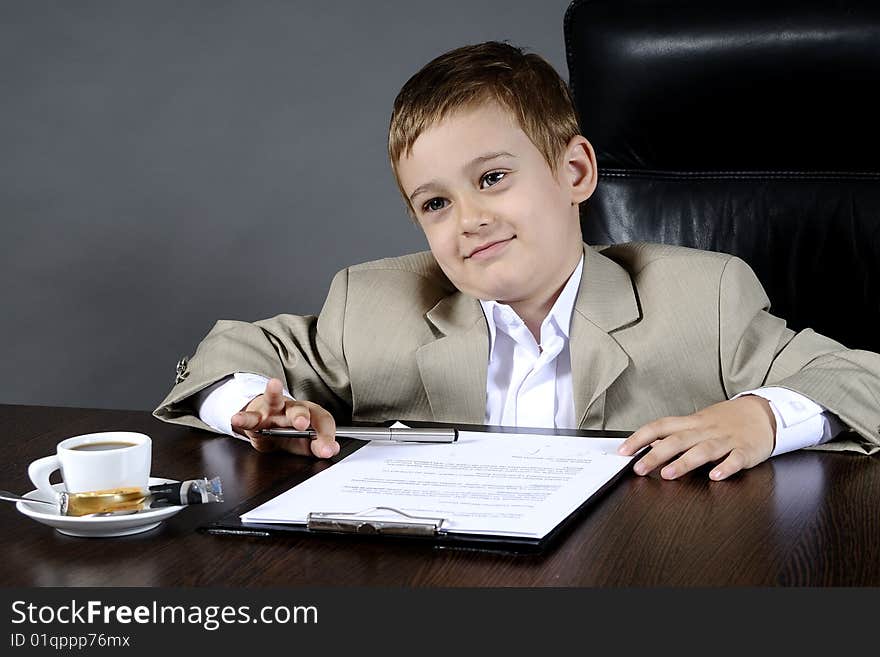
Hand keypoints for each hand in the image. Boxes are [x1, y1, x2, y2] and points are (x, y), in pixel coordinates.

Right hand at [230, 378, 339, 458]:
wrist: (269, 428)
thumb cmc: (291, 433)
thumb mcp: (306, 443)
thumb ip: (318, 446)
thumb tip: (332, 450)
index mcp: (311, 415)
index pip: (322, 421)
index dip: (326, 436)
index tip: (326, 450)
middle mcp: (293, 409)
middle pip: (299, 409)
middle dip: (301, 415)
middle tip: (302, 423)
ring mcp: (273, 411)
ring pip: (275, 401)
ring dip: (274, 393)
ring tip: (273, 385)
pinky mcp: (255, 417)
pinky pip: (249, 417)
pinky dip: (243, 417)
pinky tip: (236, 418)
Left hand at [617, 395, 776, 480]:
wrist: (763, 412)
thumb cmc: (726, 420)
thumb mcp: (698, 423)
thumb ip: (676, 434)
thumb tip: (649, 445)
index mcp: (692, 423)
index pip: (660, 426)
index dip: (640, 438)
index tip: (622, 451)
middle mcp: (705, 430)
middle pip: (678, 440)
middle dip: (656, 454)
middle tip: (638, 468)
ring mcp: (726, 440)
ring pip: (703, 450)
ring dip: (685, 462)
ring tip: (668, 474)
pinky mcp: (745, 451)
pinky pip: (735, 459)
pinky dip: (725, 468)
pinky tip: (715, 476)